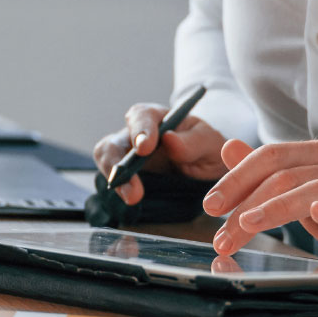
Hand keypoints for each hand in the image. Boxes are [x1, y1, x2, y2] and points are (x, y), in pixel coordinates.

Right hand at [91, 102, 227, 204]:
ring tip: (132, 197)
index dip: (140, 131)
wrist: (207, 168)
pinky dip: (116, 190)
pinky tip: (129, 200)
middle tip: (133, 187)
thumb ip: (193, 141)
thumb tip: (169, 139)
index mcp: (158, 118)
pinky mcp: (126, 176)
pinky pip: (112, 180)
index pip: (141, 116)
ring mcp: (127, 156)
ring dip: (115, 179)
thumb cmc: (207, 148)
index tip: (145, 148)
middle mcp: (136, 134)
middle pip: (114, 142)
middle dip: (118, 163)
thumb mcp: (210, 143)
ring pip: (106, 160)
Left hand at [202, 138, 317, 300]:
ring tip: (245, 226)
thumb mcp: (311, 194)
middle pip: (283, 174)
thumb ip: (273, 174)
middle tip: (218, 230)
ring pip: (312, 190)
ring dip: (273, 210)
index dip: (236, 178)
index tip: (210, 205)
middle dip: (244, 201)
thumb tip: (230, 148)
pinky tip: (317, 214)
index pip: (270, 157)